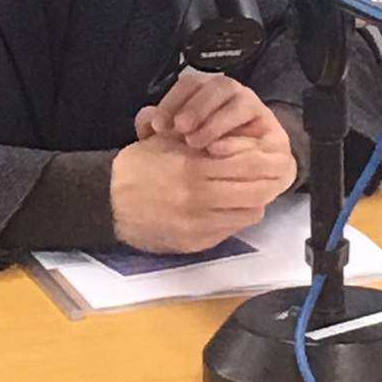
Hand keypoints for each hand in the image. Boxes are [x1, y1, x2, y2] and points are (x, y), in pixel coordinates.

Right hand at [109, 132, 293, 252]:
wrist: (107, 202)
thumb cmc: (139, 166)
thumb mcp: (170, 141)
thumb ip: (204, 138)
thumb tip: (241, 139)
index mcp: (195, 167)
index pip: (250, 163)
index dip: (267, 157)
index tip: (272, 151)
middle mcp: (201, 198)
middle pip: (257, 190)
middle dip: (270, 178)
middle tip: (273, 169)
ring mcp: (199, 225)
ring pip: (250, 211)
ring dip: (254, 197)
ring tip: (249, 186)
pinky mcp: (196, 243)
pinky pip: (232, 229)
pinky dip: (237, 215)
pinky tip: (230, 203)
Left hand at [135, 69, 293, 157]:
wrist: (251, 174)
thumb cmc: (208, 154)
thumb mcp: (179, 143)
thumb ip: (161, 130)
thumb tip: (144, 120)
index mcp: (208, 91)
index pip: (190, 84)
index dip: (173, 101)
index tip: (157, 126)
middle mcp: (233, 94)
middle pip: (218, 86)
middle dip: (197, 106)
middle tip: (180, 128)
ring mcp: (255, 109)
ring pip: (240, 101)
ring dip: (217, 120)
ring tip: (196, 142)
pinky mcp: (272, 129)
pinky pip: (259, 127)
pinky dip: (239, 137)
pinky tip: (219, 150)